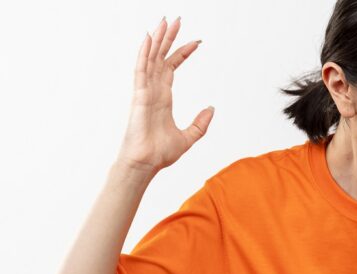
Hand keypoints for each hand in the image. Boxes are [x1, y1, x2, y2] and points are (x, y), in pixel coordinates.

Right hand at [117, 16, 214, 173]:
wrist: (146, 164)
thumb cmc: (160, 153)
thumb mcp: (189, 137)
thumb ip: (200, 123)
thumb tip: (212, 109)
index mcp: (163, 98)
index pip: (172, 68)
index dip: (182, 53)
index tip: (196, 42)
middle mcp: (153, 91)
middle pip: (161, 57)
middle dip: (169, 38)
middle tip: (176, 20)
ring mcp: (145, 91)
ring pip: (151, 58)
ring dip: (157, 40)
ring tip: (164, 21)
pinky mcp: (139, 96)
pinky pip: (141, 70)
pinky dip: (144, 53)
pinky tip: (149, 38)